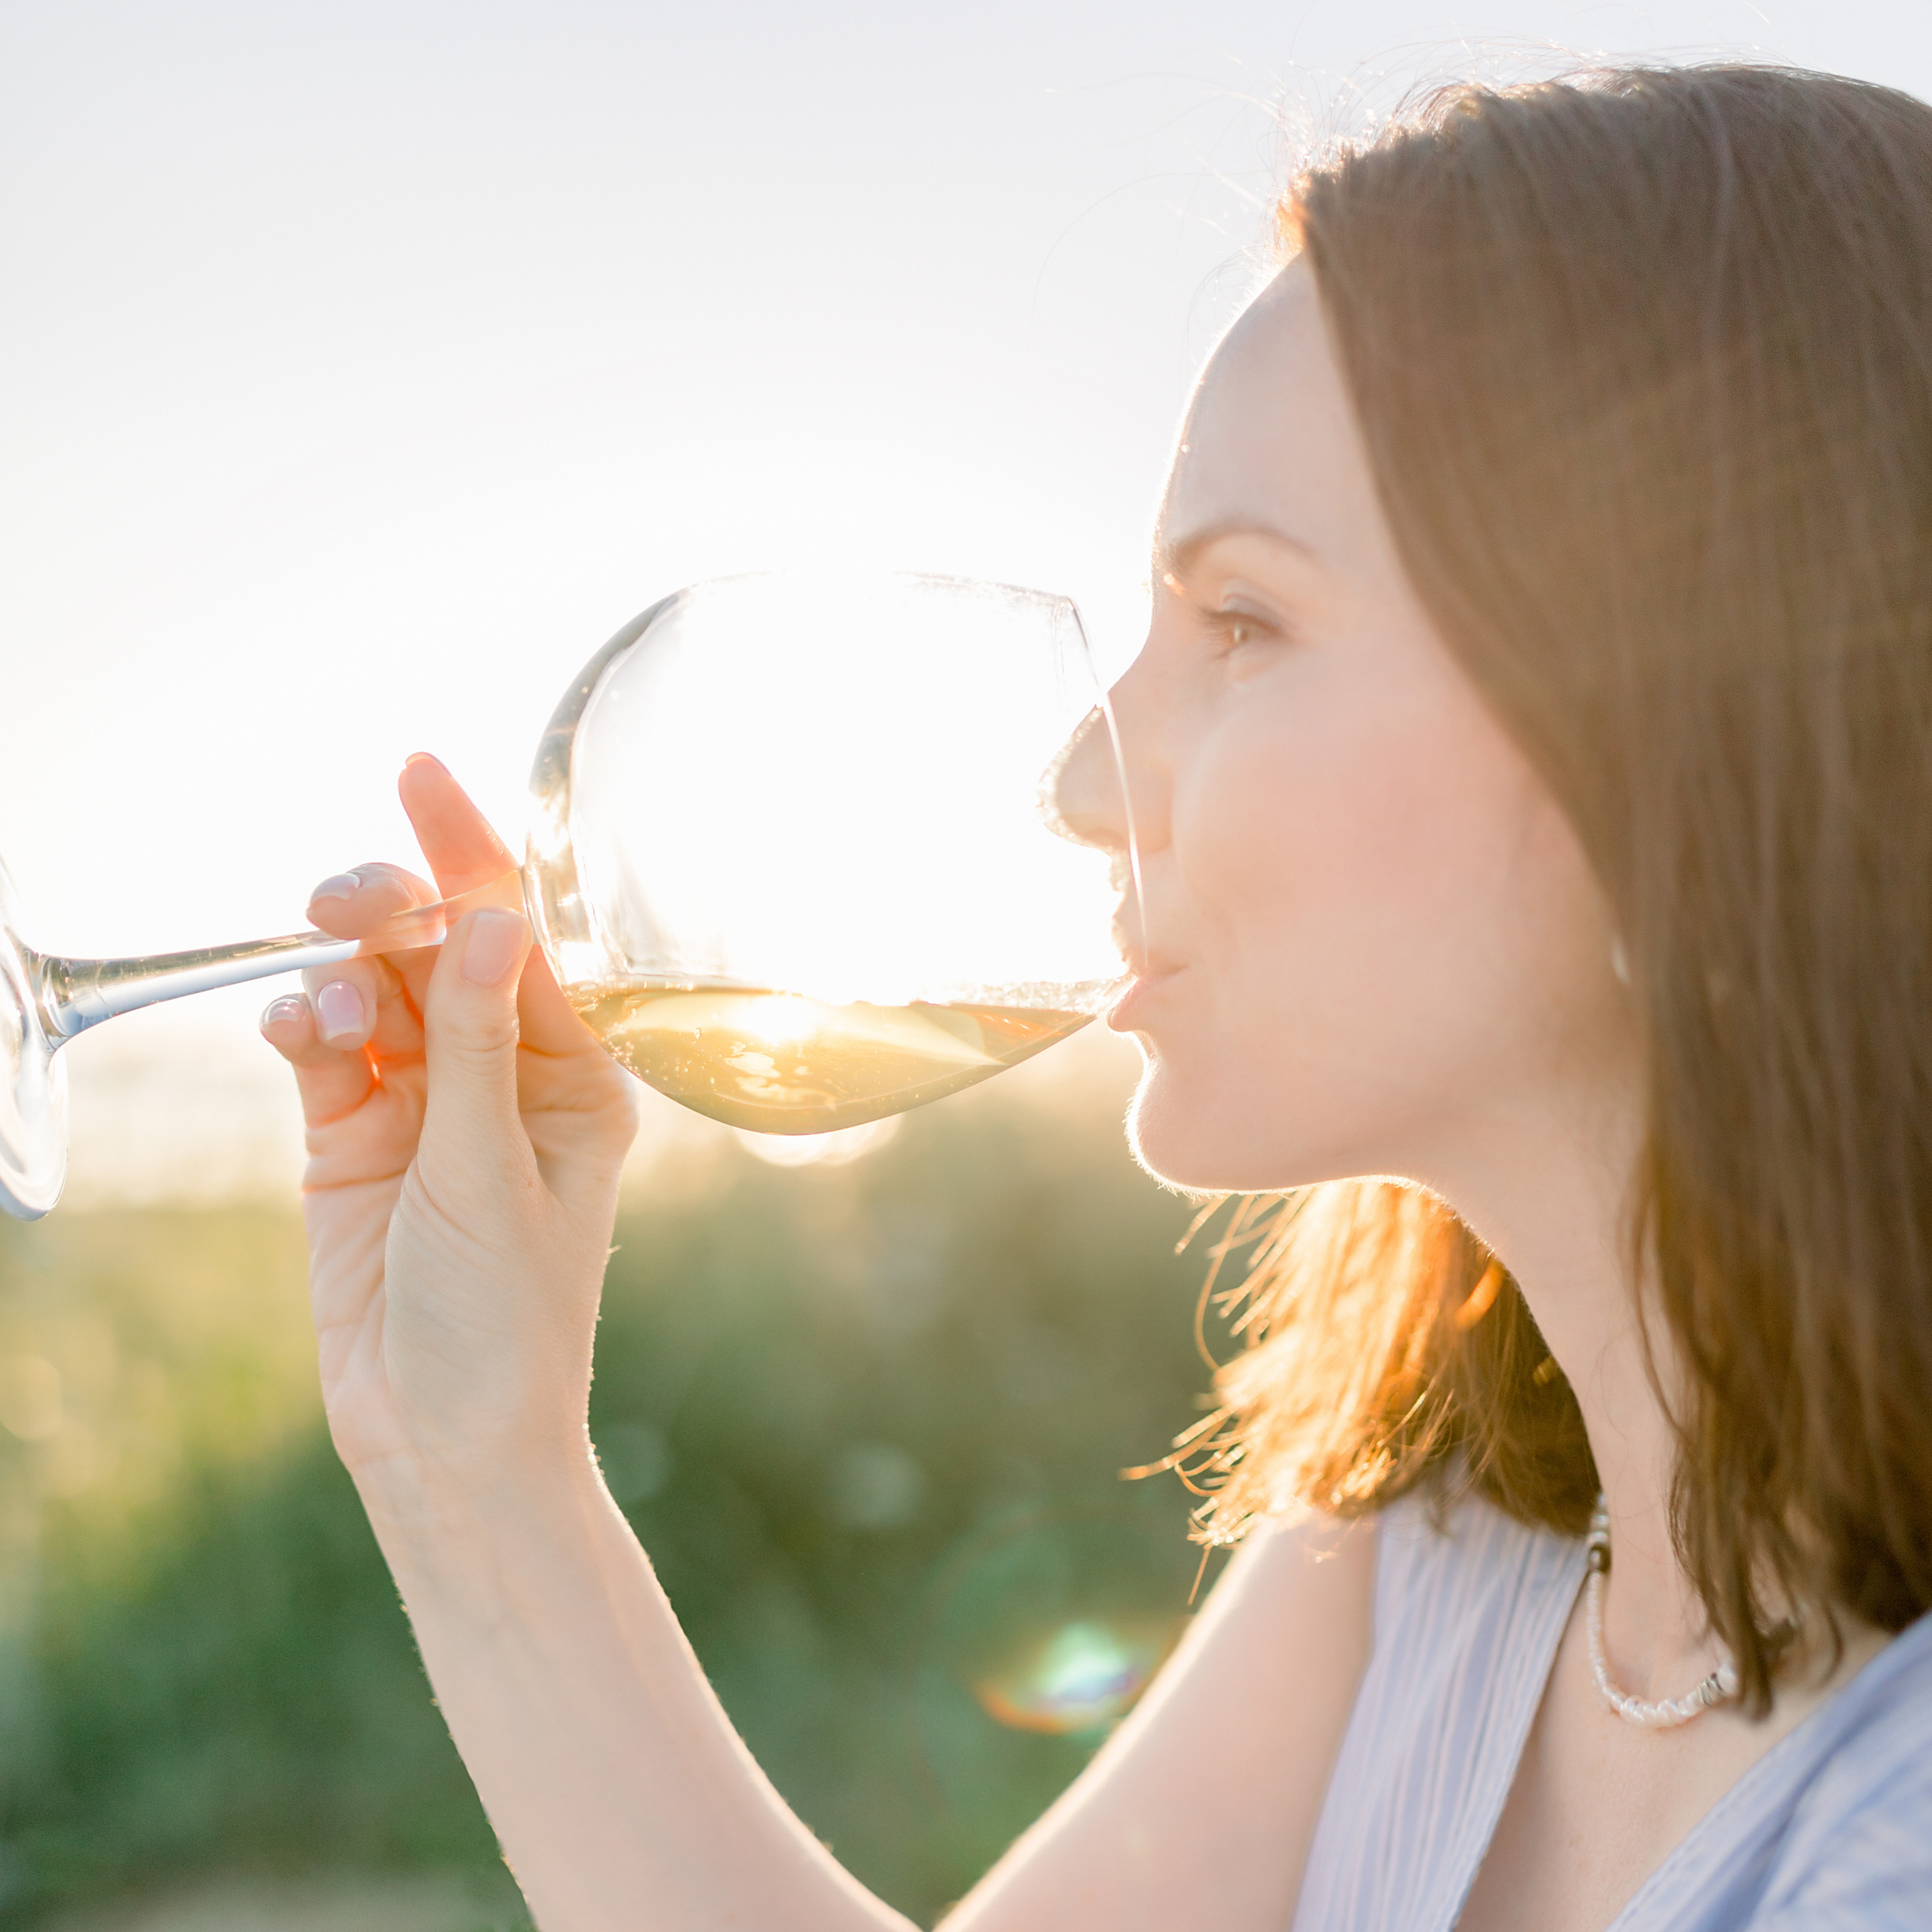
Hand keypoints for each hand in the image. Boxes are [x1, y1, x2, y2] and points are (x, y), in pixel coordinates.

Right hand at [260, 755, 638, 1510]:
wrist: (444, 1440)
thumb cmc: (506, 1318)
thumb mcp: (490, 1173)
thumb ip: (473, 1045)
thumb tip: (485, 918)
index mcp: (571, 1073)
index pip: (514, 940)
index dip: (467, 854)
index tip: (419, 771)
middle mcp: (499, 1075)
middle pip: (434, 952)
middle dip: (389, 914)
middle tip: (347, 903)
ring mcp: (422, 1105)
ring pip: (371, 992)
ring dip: (344, 983)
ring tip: (333, 1027)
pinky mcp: (353, 1141)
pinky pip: (323, 1050)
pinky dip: (304, 1029)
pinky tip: (299, 1038)